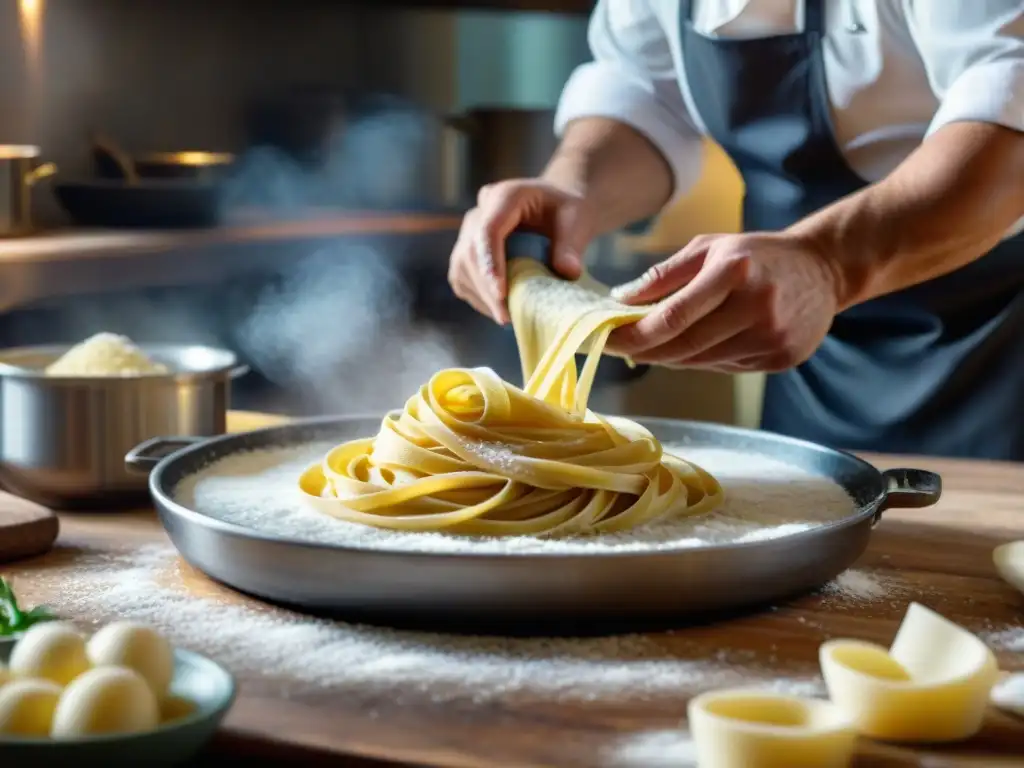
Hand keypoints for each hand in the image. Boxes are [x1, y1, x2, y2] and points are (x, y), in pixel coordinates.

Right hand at [447, 179, 591, 323]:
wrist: (556, 208)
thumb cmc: (567, 212)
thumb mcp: (578, 220)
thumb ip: (572, 244)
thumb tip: (568, 272)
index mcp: (505, 196)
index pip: (488, 230)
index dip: (491, 263)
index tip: (501, 294)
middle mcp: (480, 210)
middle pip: (470, 252)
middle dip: (486, 288)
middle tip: (506, 318)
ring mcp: (469, 231)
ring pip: (461, 267)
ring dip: (481, 296)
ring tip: (505, 318)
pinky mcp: (466, 251)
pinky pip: (463, 277)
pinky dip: (478, 297)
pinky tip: (498, 310)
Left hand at [606, 233, 842, 372]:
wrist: (823, 269)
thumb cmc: (756, 255)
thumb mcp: (710, 247)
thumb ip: (664, 274)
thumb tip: (619, 300)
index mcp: (735, 272)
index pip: (672, 316)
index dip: (634, 334)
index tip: (605, 338)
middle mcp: (756, 308)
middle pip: (683, 346)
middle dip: (644, 350)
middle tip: (616, 347)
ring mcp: (772, 338)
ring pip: (701, 362)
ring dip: (668, 357)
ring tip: (647, 347)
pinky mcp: (781, 359)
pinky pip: (724, 367)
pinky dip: (700, 359)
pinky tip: (691, 347)